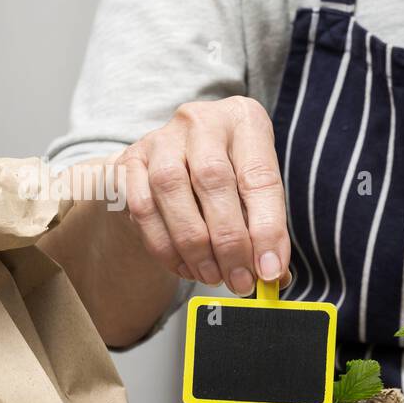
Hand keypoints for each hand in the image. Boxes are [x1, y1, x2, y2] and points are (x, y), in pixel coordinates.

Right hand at [119, 96, 289, 295]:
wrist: (175, 160)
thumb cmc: (228, 178)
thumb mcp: (254, 192)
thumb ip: (266, 229)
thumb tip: (274, 275)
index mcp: (244, 122)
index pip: (260, 177)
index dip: (267, 229)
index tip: (270, 269)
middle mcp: (201, 122)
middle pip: (213, 180)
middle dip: (229, 241)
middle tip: (240, 281)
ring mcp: (161, 138)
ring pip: (171, 191)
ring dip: (194, 246)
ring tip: (213, 276)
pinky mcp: (130, 161)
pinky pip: (143, 208)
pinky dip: (165, 246)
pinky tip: (185, 266)